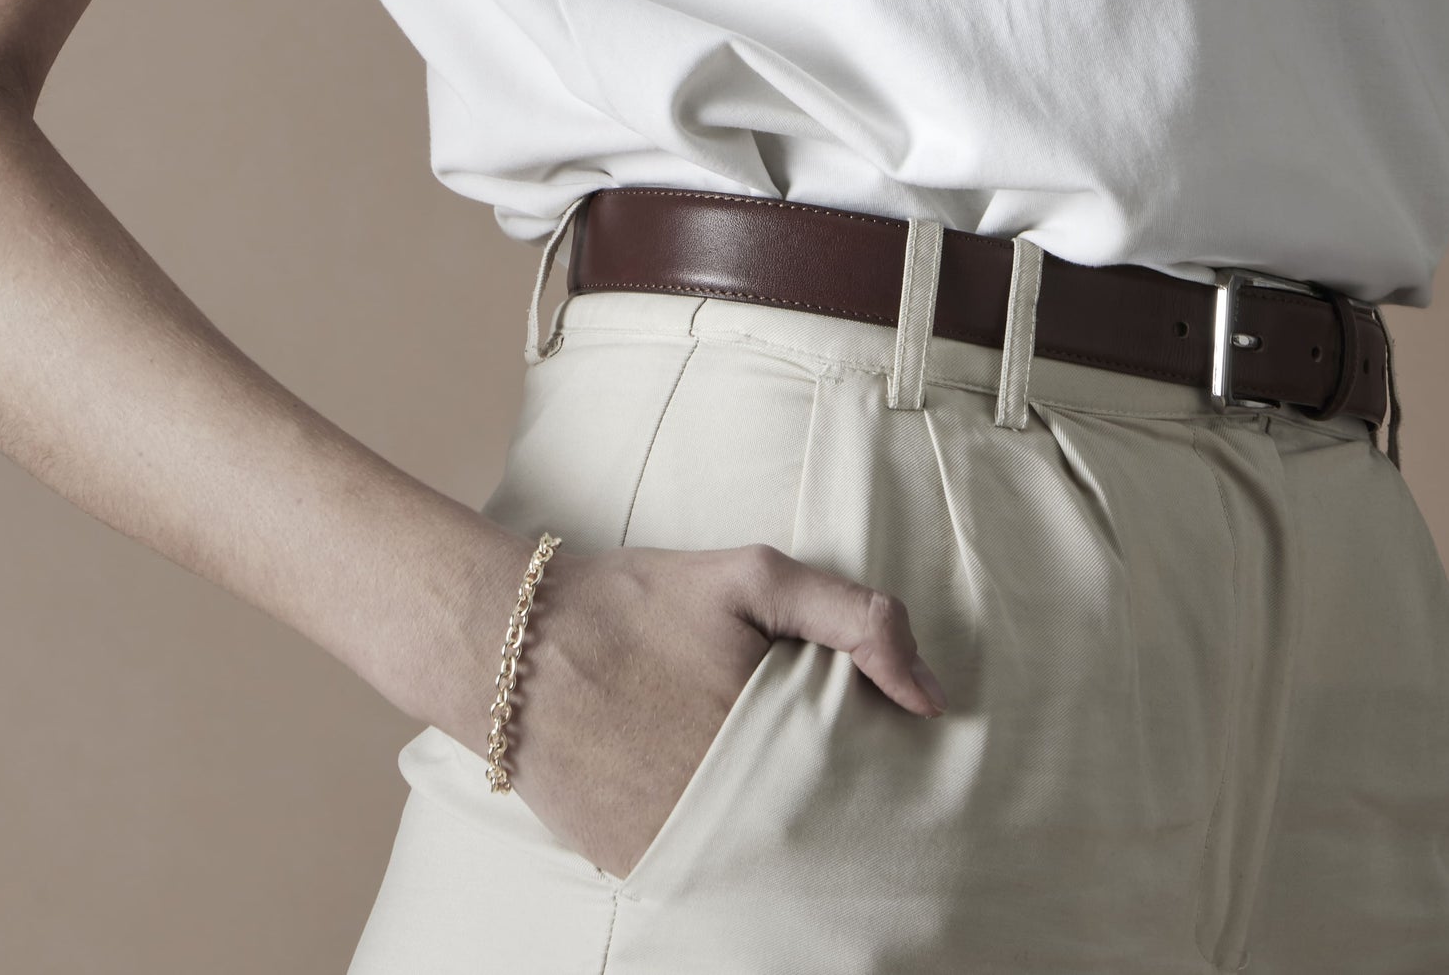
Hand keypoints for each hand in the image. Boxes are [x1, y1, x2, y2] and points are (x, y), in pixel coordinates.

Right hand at [492, 540, 945, 875]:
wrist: (517, 644)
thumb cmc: (641, 600)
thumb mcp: (755, 578)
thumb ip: (856, 622)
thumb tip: (931, 697)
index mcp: (774, 741)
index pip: (864, 789)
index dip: (883, 774)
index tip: (890, 760)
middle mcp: (732, 809)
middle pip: (821, 833)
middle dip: (836, 807)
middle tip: (823, 769)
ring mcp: (681, 846)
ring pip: (765, 860)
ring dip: (779, 832)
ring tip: (768, 781)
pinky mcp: (637, 867)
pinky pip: (703, 870)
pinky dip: (720, 845)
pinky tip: (710, 796)